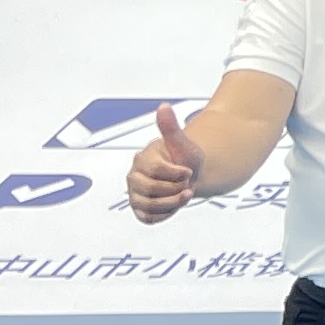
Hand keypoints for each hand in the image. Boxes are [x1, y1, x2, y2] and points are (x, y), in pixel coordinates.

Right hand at [127, 101, 201, 224]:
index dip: (177, 173)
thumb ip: (171, 127)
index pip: (157, 170)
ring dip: (173, 202)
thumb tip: (163, 106)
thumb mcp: (183, 143)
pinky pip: (149, 218)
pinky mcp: (139, 209)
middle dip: (176, 188)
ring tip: (184, 194)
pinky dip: (166, 213)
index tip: (187, 170)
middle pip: (152, 189)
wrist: (191, 175)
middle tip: (186, 182)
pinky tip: (174, 203)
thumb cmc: (185, 158)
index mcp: (142, 159)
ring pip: (150, 206)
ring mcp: (134, 194)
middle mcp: (134, 177)